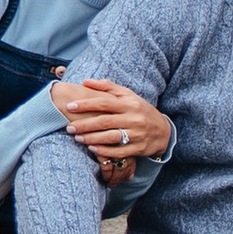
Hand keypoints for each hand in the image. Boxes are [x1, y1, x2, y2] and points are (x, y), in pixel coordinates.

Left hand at [49, 77, 172, 164]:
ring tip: (77, 138)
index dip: (86, 104)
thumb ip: (107, 86)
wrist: (163, 130)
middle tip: (69, 127)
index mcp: (129, 103)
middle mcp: (133, 118)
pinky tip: (92, 149)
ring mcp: (136, 134)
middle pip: (105, 121)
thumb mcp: (127, 94)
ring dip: (91, 138)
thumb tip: (85, 81)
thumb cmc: (139, 110)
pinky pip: (119, 151)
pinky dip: (104, 151)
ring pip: (110, 137)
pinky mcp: (138, 148)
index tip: (70, 107)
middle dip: (85, 125)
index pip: (105, 102)